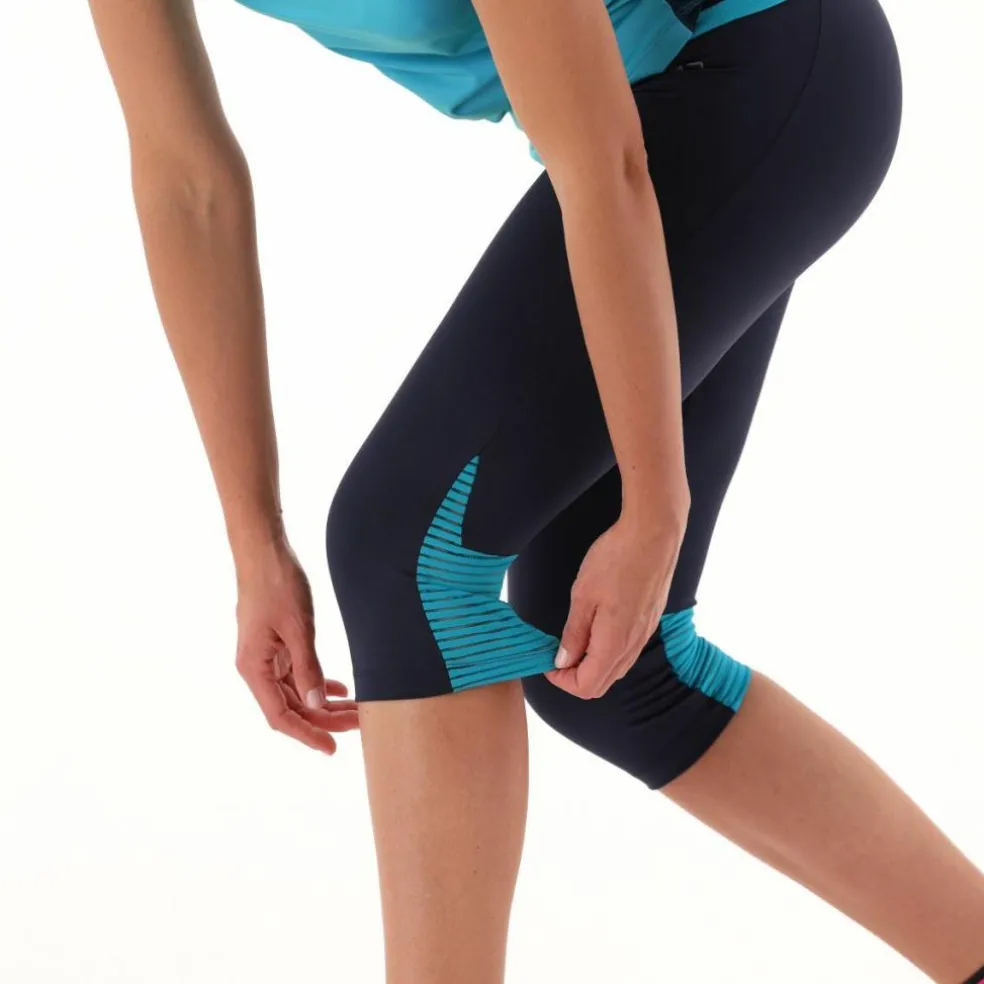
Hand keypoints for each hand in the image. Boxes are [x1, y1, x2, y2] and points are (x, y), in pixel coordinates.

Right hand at [234, 537, 358, 753]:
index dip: (307, 734)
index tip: (332, 747)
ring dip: (325, 703)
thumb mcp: (298, 628)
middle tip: (360, 725)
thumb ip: (308, 668)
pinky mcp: (277, 645)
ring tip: (357, 710)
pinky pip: (297, 674)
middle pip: (291, 707)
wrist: (265, 553)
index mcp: (254, 668)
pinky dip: (318, 682)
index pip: (280, 716)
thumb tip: (318, 704)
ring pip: (297, 692)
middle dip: (325, 719)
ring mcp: (266, 657)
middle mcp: (256, 668)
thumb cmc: (277, 585)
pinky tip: (340, 689)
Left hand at [546, 510, 685, 698]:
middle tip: (557, 655)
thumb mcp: (582, 596)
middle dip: (576, 677)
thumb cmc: (616, 559)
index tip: (548, 663)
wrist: (654, 534)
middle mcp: (633, 645)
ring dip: (592, 665)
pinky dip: (607, 652)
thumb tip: (563, 661)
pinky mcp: (650, 621)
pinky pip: (627, 651)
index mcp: (614, 644)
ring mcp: (645, 634)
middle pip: (603, 684)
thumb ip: (574, 634)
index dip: (562, 682)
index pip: (587, 687)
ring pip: (616, 668)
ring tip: (573, 641)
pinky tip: (595, 629)